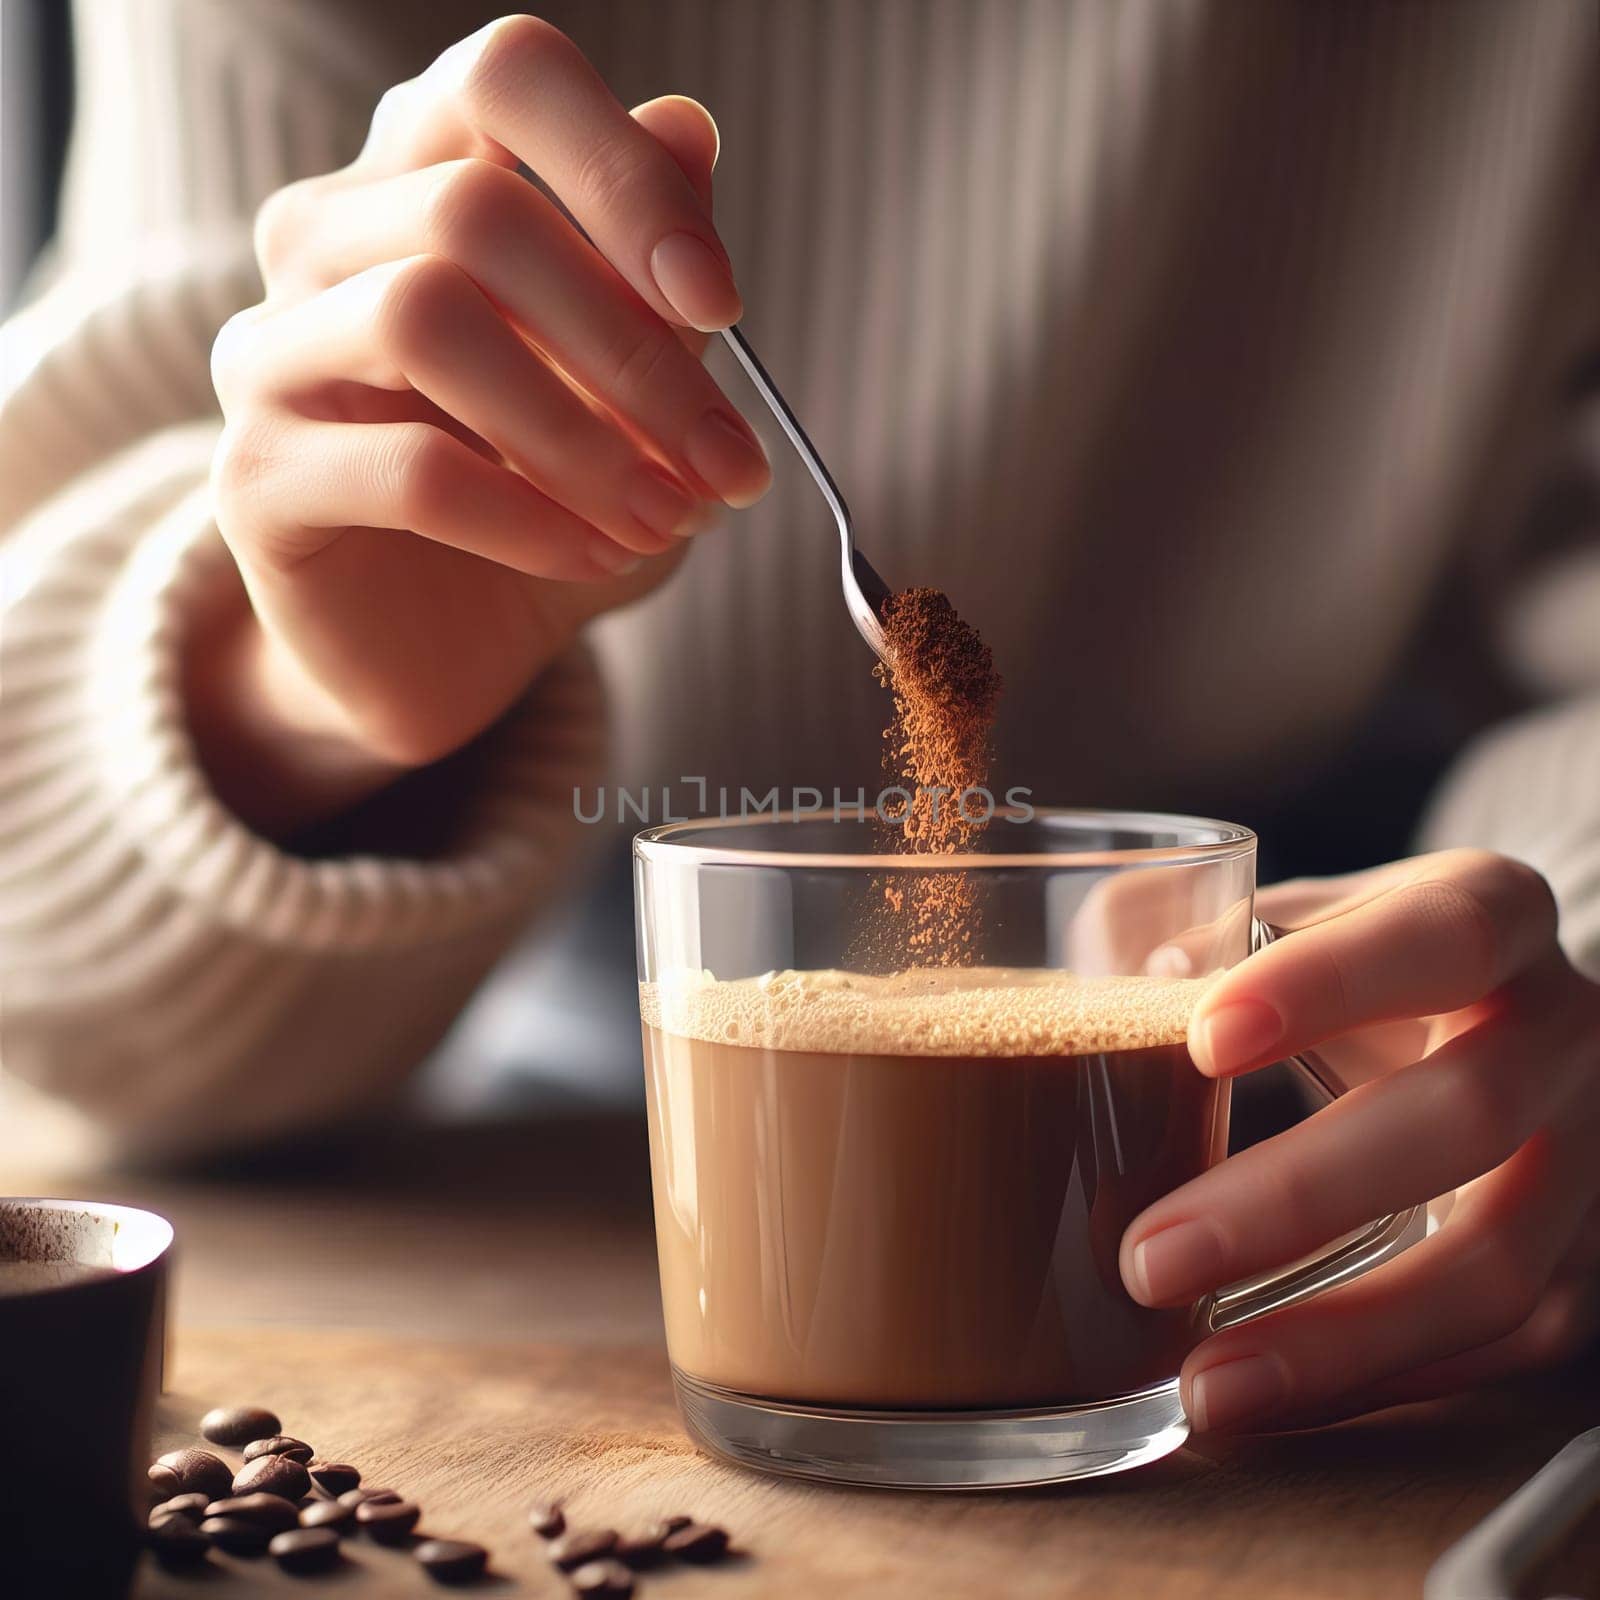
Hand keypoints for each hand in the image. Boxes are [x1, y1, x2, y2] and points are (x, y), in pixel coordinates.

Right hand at [204, 17, 769, 829]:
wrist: (442, 648)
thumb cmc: (541, 499)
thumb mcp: (624, 390)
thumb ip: (645, 270)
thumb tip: (687, 126)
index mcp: (420, 182)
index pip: (501, 78)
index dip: (621, 172)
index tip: (719, 301)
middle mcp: (324, 240)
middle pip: (473, 211)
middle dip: (633, 350)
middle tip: (725, 461)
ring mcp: (271, 353)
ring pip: (423, 317)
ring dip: (581, 435)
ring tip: (665, 517)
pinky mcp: (255, 477)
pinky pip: (409, 471)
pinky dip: (530, 519)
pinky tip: (596, 558)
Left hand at [1119, 848, 1599, 1431]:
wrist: (1494, 1020)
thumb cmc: (1360, 963)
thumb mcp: (1297, 911)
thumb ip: (1193, 920)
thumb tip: (1120, 975)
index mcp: (1490, 914)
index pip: (1433, 937)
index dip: (1326, 986)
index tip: (1202, 1042)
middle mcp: (1565, 1032)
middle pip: (1466, 1114)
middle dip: (1298, 1198)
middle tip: (1149, 1259)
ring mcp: (1591, 1159)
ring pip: (1496, 1264)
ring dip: (1341, 1338)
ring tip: (1203, 1384)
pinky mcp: (1586, 1264)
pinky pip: (1502, 1344)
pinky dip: (1383, 1378)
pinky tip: (1272, 1397)